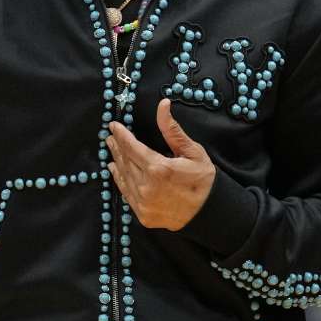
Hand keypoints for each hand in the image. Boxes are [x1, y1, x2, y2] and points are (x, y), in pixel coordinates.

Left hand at [104, 98, 215, 231]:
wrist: (210, 212)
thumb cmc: (203, 180)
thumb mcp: (191, 151)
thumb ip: (172, 129)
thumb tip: (162, 104)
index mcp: (158, 168)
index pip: (131, 147)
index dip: (121, 135)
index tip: (113, 126)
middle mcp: (146, 186)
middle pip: (125, 161)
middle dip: (117, 147)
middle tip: (110, 136)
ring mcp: (143, 203)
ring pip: (123, 177)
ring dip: (117, 162)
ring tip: (112, 151)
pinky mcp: (143, 215)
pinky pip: (126, 194)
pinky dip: (120, 180)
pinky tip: (116, 171)